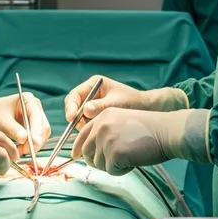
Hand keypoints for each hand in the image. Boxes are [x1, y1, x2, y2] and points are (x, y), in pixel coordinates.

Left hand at [0, 95, 50, 157]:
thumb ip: (12, 129)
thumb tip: (25, 139)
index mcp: (28, 100)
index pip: (37, 117)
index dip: (37, 131)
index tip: (34, 143)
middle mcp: (34, 108)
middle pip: (43, 127)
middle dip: (35, 140)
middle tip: (24, 151)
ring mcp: (33, 118)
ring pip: (41, 135)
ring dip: (32, 146)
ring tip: (18, 151)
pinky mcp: (30, 128)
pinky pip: (35, 140)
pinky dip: (29, 147)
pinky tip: (19, 150)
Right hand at [65, 75, 187, 127]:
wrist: (146, 110)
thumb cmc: (133, 102)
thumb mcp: (116, 103)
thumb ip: (100, 106)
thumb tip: (85, 110)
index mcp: (94, 84)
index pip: (75, 95)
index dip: (71, 107)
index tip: (71, 118)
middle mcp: (91, 93)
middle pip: (74, 107)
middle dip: (76, 118)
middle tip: (82, 129)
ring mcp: (92, 105)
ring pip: (79, 118)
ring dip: (83, 125)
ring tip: (96, 130)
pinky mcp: (96, 116)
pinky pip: (86, 123)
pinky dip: (89, 129)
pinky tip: (98, 134)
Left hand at [71, 107, 195, 175]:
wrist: (166, 131)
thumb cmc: (148, 129)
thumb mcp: (121, 122)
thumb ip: (104, 132)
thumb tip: (87, 153)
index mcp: (102, 116)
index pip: (82, 135)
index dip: (78, 148)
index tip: (75, 156)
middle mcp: (101, 126)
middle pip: (87, 152)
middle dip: (98, 161)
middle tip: (114, 162)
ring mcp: (106, 140)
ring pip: (99, 164)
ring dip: (113, 165)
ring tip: (130, 155)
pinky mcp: (114, 154)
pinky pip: (111, 171)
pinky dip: (122, 170)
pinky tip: (134, 159)